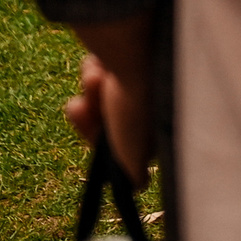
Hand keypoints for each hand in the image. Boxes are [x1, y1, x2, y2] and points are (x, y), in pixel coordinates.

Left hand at [64, 50, 151, 184]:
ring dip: (89, 88)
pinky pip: (96, 66)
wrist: (137, 54)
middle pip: (103, 114)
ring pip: (96, 91)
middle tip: (85, 104)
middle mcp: (148, 97)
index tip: (94, 131)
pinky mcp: (124, 53)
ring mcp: (137, 73)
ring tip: (95, 78)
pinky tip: (98, 66)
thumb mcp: (134, 157)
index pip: (117, 136)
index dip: (98, 136)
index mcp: (155, 121)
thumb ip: (135, 177)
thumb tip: (138, 187)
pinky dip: (92, 67)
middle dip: (91, 111)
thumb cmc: (138, 106)